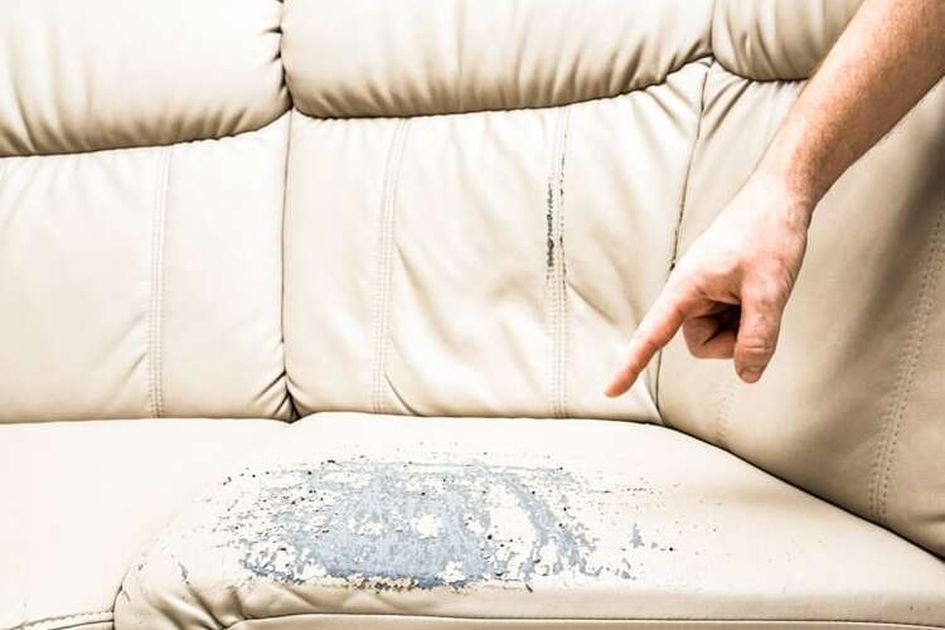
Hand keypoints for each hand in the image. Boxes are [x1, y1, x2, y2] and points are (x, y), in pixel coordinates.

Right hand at [604, 174, 812, 396]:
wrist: (781, 197)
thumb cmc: (767, 232)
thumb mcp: (768, 290)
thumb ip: (757, 338)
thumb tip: (748, 373)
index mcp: (686, 288)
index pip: (651, 335)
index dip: (631, 365)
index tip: (611, 390)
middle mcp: (690, 292)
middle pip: (701, 343)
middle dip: (733, 339)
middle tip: (758, 307)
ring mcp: (706, 292)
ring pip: (719, 335)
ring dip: (744, 325)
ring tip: (760, 291)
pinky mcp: (721, 291)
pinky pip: (730, 321)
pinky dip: (749, 316)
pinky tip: (761, 290)